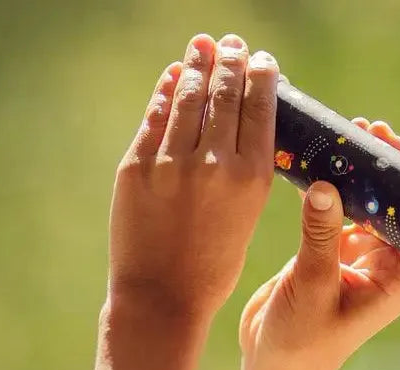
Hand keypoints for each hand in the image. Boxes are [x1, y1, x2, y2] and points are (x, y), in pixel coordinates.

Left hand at [88, 34, 278, 369]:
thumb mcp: (247, 215)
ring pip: (189, 96)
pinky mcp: (137, 166)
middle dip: (231, 62)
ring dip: (197, 65)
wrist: (164, 295)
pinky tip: (174, 77)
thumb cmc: (215, 263)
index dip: (261, 77)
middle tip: (233, 44)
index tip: (262, 60)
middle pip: (225, 94)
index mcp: (251, 177)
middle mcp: (215, 162)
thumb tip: (240, 123)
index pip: (260, 109)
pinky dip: (167, 92)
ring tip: (202, 46)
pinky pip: (156, 117)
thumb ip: (247, 169)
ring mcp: (172, 161)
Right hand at [240, 119, 399, 369]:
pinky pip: (337, 214)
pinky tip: (318, 162)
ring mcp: (359, 259)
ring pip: (365, 205)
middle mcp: (385, 266)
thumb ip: (320, 234)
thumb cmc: (302, 343)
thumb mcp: (313, 285)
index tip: (389, 143)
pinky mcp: (331, 254)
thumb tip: (325, 184)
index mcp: (397, 278)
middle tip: (365, 129)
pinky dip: (329, 190)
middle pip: (393, 206)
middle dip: (381, 167)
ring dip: (355, 174)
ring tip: (342, 136)